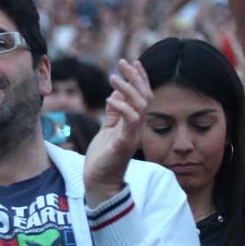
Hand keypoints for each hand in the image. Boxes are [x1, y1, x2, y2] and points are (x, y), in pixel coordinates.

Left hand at [83, 59, 150, 205]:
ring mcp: (132, 135)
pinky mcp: (124, 143)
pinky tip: (110, 99)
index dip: (140, 78)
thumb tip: (116, 94)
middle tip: (123, 62)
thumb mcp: (108, 129)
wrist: (99, 183)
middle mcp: (136, 128)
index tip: (133, 62)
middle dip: (136, 77)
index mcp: (133, 123)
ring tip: (113, 77)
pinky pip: (130, 121)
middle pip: (145, 97)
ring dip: (128, 89)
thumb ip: (114, 113)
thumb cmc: (103, 158)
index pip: (143, 96)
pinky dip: (122, 107)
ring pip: (140, 106)